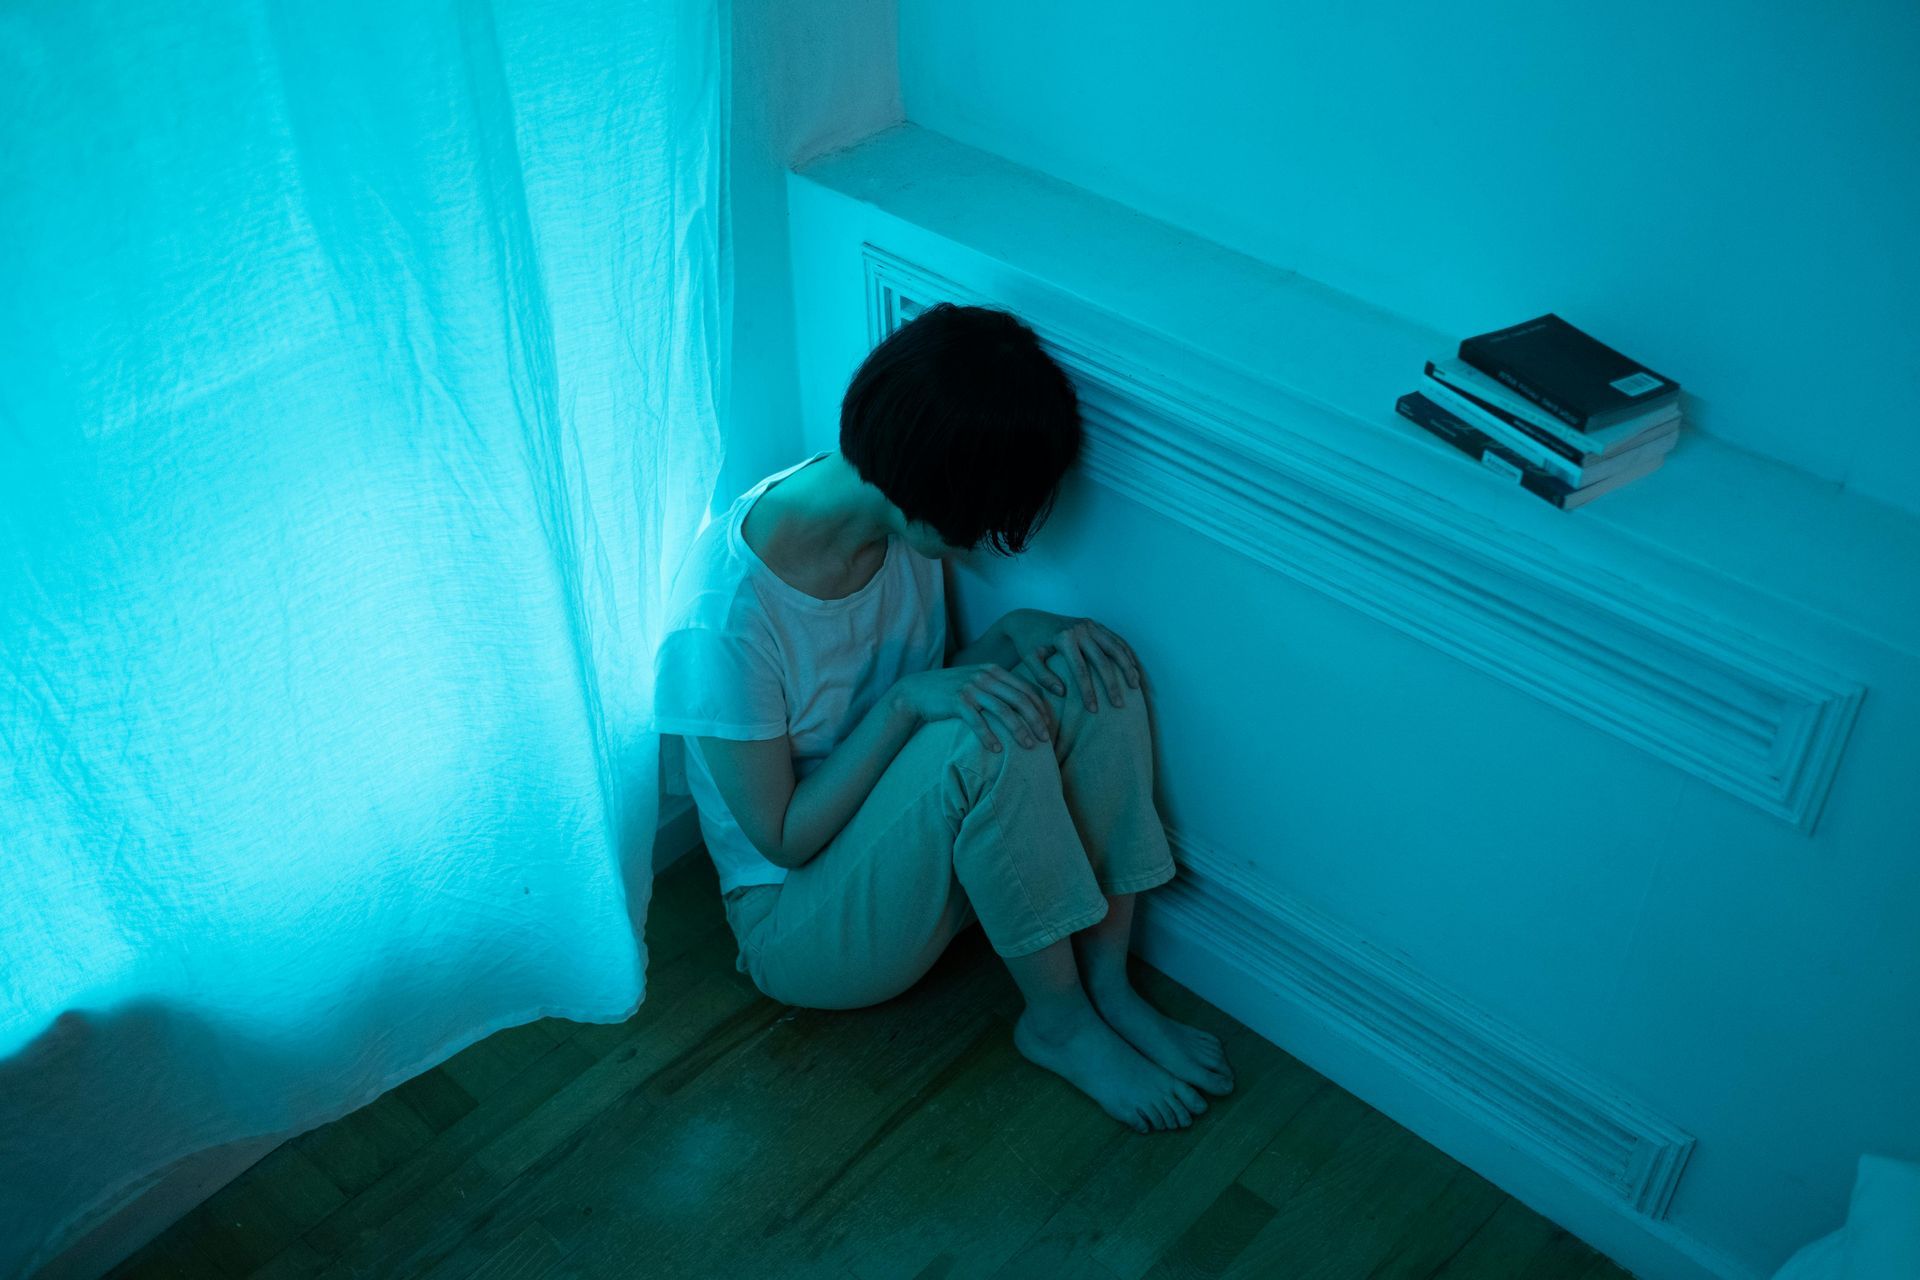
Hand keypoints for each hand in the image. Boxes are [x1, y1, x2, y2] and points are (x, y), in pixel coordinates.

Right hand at [891, 663, 1056, 753]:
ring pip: (1002, 710)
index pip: (1025, 689)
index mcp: (993, 670)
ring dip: (1018, 730)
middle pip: (1018, 699)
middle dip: (1035, 720)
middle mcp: (984, 676)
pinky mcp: (956, 701)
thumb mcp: (977, 682)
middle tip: (1044, 739)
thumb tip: (1025, 705)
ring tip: (1027, 747)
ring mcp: (970, 688)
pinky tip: (996, 750)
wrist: (918, 691)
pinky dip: (988, 736)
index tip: (1048, 725)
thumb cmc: (952, 690)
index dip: (1040, 708)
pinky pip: (977, 721)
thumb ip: (998, 687)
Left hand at [1000, 610, 1141, 712]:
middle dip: (1112, 684)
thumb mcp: (1029, 660)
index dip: (1089, 691)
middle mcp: (1079, 629)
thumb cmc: (1027, 644)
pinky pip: (1115, 639)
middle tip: (1119, 705)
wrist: (1028, 620)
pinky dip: (1126, 653)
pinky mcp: (1094, 624)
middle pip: (1103, 660)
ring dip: (1127, 667)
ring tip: (1135, 687)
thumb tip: (1063, 692)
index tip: (1093, 710)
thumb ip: (1043, 677)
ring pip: (1115, 647)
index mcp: (1063, 638)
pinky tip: (1133, 668)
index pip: (1081, 670)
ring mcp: (1089, 625)